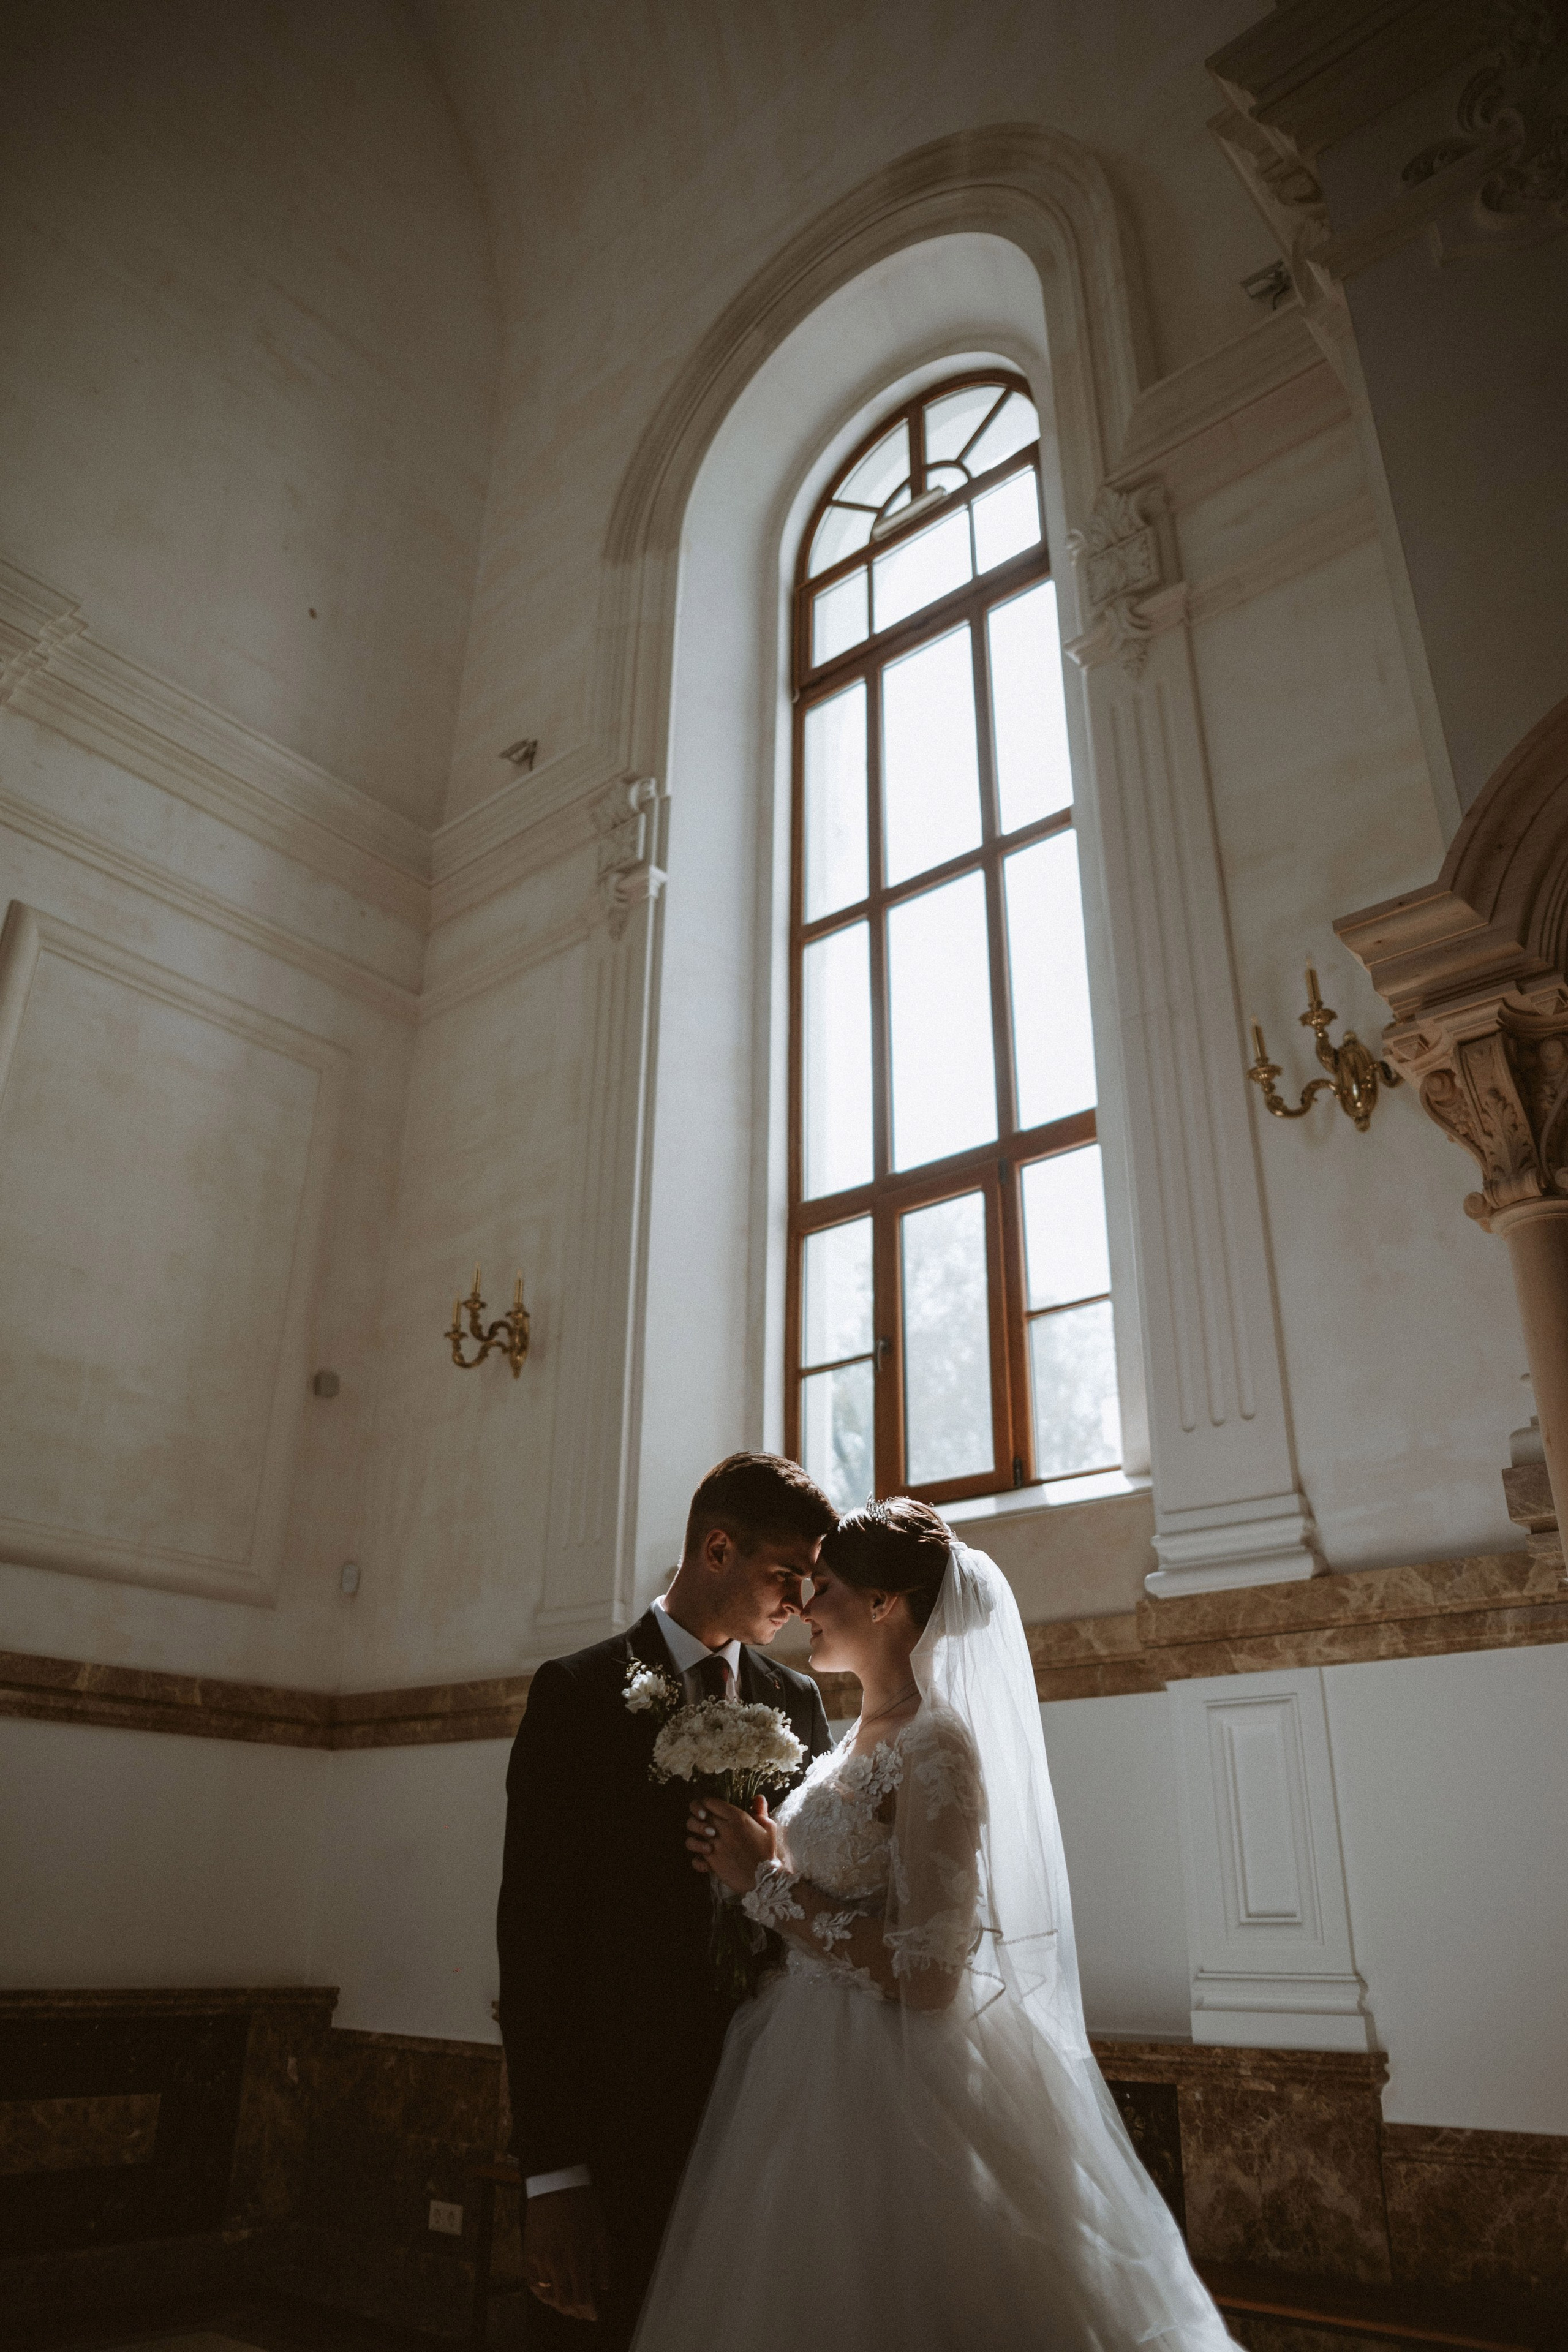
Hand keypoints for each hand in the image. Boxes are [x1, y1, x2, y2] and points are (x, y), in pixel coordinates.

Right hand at [523, 2183, 609, 2321]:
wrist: (556, 2184)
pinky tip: (547, 2296)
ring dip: (558, 2306)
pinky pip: (531, 2283)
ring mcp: (540, 2261)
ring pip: (547, 2296)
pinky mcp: (528, 2254)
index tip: (594, 2315)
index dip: (588, 2311)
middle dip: (574, 2312)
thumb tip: (603, 2287)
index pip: (582, 2298)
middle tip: (581, 2313)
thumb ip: (603, 2263)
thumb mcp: (601, 2231)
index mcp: (578, 2259)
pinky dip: (540, 2295)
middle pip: (564, 2302)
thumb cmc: (583, 2206)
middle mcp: (557, 2264)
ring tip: (567, 2307)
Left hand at [686, 1794, 777, 1893]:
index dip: (706, 1804)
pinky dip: (698, 1860)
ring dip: (695, 1837)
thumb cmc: (767, 1851)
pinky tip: (705, 1860)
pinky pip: (695, 1859)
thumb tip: (758, 1797)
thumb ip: (760, 1810)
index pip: (709, 1802)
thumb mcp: (768, 1827)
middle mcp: (723, 1829)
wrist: (764, 1878)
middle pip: (697, 1815)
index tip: (709, 1809)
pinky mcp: (713, 1863)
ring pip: (692, 1836)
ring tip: (705, 1841)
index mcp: (736, 1817)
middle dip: (698, 1817)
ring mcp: (716, 1846)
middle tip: (704, 1823)